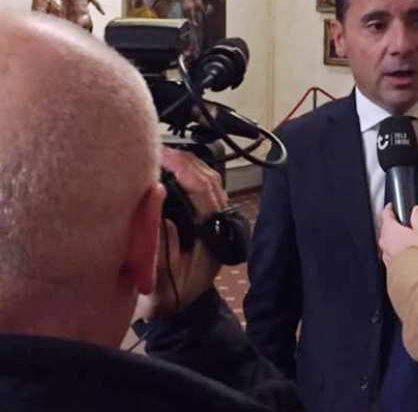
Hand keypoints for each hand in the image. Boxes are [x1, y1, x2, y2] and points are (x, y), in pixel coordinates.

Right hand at [133, 148, 226, 319]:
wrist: (184, 309)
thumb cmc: (172, 296)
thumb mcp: (163, 281)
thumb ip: (162, 250)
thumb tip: (160, 212)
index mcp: (211, 235)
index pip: (203, 193)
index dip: (184, 171)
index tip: (163, 157)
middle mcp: (219, 222)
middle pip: (209, 180)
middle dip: (185, 160)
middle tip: (158, 148)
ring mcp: (216, 218)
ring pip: (210, 180)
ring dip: (189, 163)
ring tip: (163, 152)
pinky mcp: (209, 216)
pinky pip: (205, 187)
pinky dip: (190, 172)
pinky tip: (172, 164)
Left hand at [378, 204, 417, 265]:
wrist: (416, 274)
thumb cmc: (417, 252)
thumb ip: (417, 218)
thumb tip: (416, 210)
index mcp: (390, 229)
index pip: (386, 215)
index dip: (389, 209)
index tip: (390, 207)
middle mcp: (384, 242)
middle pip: (386, 230)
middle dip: (393, 227)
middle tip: (403, 225)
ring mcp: (385, 255)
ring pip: (387, 244)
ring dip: (394, 242)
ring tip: (407, 242)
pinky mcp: (389, 266)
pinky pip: (391, 256)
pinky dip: (396, 253)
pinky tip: (406, 255)